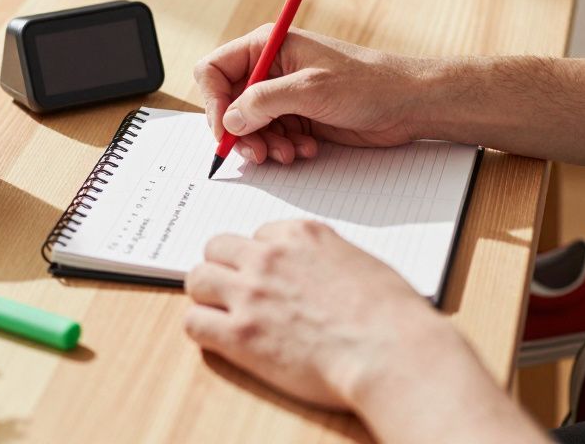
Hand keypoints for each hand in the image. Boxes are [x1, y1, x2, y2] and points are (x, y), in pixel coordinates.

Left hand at [182, 219, 459, 409]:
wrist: (390, 351)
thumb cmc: (391, 314)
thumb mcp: (362, 263)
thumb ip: (326, 259)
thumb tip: (314, 272)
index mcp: (301, 234)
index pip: (258, 234)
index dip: (261, 257)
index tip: (270, 277)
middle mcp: (269, 256)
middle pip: (217, 247)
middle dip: (225, 268)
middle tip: (238, 292)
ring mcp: (250, 293)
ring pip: (197, 279)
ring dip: (208, 295)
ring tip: (224, 314)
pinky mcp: (239, 335)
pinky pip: (194, 322)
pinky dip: (203, 330)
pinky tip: (222, 340)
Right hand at [193, 26, 434, 164]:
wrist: (409, 102)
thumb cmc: (367, 83)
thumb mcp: (310, 89)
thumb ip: (264, 103)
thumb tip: (229, 121)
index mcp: (269, 46)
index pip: (216, 70)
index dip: (213, 102)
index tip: (225, 130)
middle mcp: (272, 69)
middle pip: (230, 104)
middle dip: (240, 132)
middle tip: (257, 154)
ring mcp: (285, 95)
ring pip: (251, 126)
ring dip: (265, 144)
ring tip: (289, 153)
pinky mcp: (300, 116)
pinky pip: (274, 137)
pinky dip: (283, 148)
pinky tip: (306, 149)